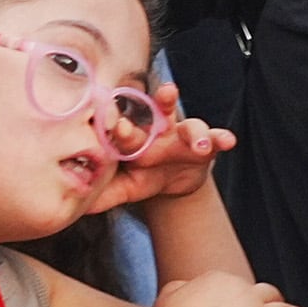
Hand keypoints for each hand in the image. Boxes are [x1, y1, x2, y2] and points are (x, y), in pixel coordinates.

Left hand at [85, 88, 232, 213]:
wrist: (174, 179)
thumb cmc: (145, 176)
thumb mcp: (127, 187)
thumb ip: (107, 194)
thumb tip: (79, 207)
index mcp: (135, 140)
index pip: (128, 130)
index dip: (124, 128)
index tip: (120, 127)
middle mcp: (159, 131)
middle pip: (158, 115)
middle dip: (161, 107)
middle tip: (163, 99)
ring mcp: (182, 135)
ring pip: (190, 125)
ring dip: (196, 129)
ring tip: (201, 141)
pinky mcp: (205, 143)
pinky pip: (215, 138)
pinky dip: (221, 138)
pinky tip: (229, 141)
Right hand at [150, 274, 302, 306]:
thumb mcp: (166, 301)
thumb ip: (177, 290)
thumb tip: (183, 287)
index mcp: (211, 277)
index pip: (229, 284)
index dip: (236, 295)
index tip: (238, 305)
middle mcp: (232, 282)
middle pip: (251, 287)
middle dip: (258, 297)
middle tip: (263, 306)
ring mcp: (248, 298)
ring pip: (270, 294)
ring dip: (278, 300)